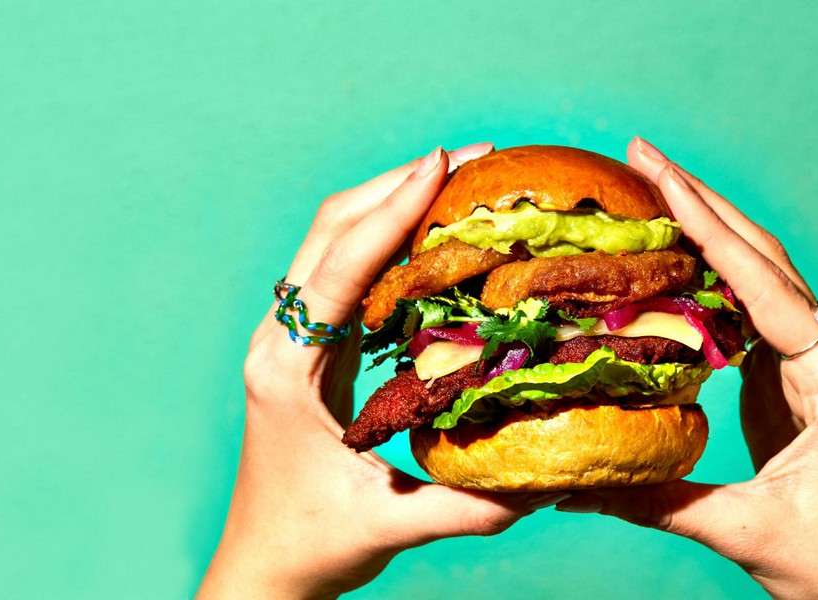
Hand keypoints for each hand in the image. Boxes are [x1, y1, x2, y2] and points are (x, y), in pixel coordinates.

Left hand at [197, 144, 565, 599]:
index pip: (341, 265)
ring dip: (392, 203)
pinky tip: (439, 237)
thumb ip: (472, 504)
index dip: (393, 210)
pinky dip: (391, 241)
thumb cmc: (313, 544)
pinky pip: (349, 272)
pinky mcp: (312, 348)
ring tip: (462, 180)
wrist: (265, 566)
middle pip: (330, 229)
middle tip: (471, 157)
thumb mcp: (393, 524)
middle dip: (397, 184)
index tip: (443, 162)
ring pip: (335, 241)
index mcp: (288, 367)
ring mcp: (293, 339)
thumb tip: (552, 479)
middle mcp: (282, 338)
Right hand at [554, 138, 817, 598]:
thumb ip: (657, 499)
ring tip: (652, 192)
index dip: (710, 228)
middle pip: (768, 264)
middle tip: (645, 155)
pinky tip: (671, 267)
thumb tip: (573, 487)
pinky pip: (750, 323)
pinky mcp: (798, 393)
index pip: (766, 287)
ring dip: (709, 237)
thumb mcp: (742, 531)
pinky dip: (709, 289)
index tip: (662, 175)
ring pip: (762, 286)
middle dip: (706, 206)